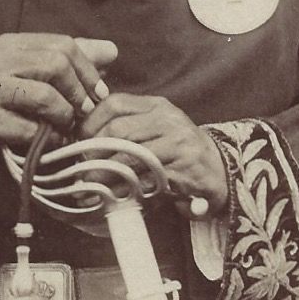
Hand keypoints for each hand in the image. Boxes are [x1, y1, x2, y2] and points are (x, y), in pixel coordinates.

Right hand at [0, 33, 117, 164]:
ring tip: (66, 127)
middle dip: (79, 91)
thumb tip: (111, 50)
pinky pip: (28, 128)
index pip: (63, 44)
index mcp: (13, 43)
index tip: (99, 93)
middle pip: (56, 64)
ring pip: (44, 95)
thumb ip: (70, 60)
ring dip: (64, 116)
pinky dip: (47, 138)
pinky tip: (49, 142)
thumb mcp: (30, 72)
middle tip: (85, 112)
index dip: (88, 69)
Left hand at [78, 92, 228, 216]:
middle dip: (94, 151)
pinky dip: (127, 188)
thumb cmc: (179, 152)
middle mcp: (168, 119)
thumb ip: (128, 127)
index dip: (91, 122)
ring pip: (129, 154)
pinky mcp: (183, 167)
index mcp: (156, 106)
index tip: (78, 141)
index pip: (114, 103)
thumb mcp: (156, 129)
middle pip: (118, 129)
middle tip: (82, 168)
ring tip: (90, 186)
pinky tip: (116, 195)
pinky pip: (146, 177)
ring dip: (105, 173)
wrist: (220, 170)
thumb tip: (84, 138)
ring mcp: (178, 142)